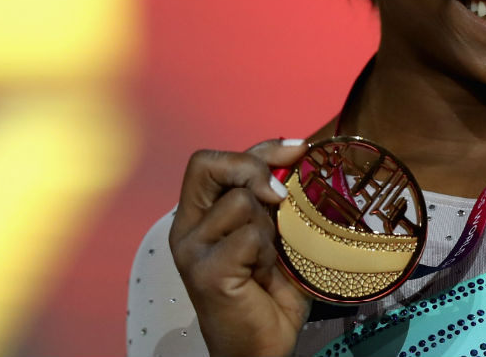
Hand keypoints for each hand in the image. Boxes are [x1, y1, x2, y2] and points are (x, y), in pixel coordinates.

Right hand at [169, 139, 311, 355]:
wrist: (263, 345)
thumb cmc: (271, 289)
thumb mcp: (275, 230)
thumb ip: (273, 195)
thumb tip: (299, 151)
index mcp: (199, 214)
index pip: (214, 159)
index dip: (259, 149)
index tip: (299, 152)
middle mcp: (186, 228)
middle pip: (208, 164)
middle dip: (254, 170)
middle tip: (281, 199)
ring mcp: (192, 250)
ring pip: (240, 201)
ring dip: (268, 226)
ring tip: (267, 258)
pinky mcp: (206, 273)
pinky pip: (249, 236)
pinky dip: (267, 252)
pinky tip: (263, 274)